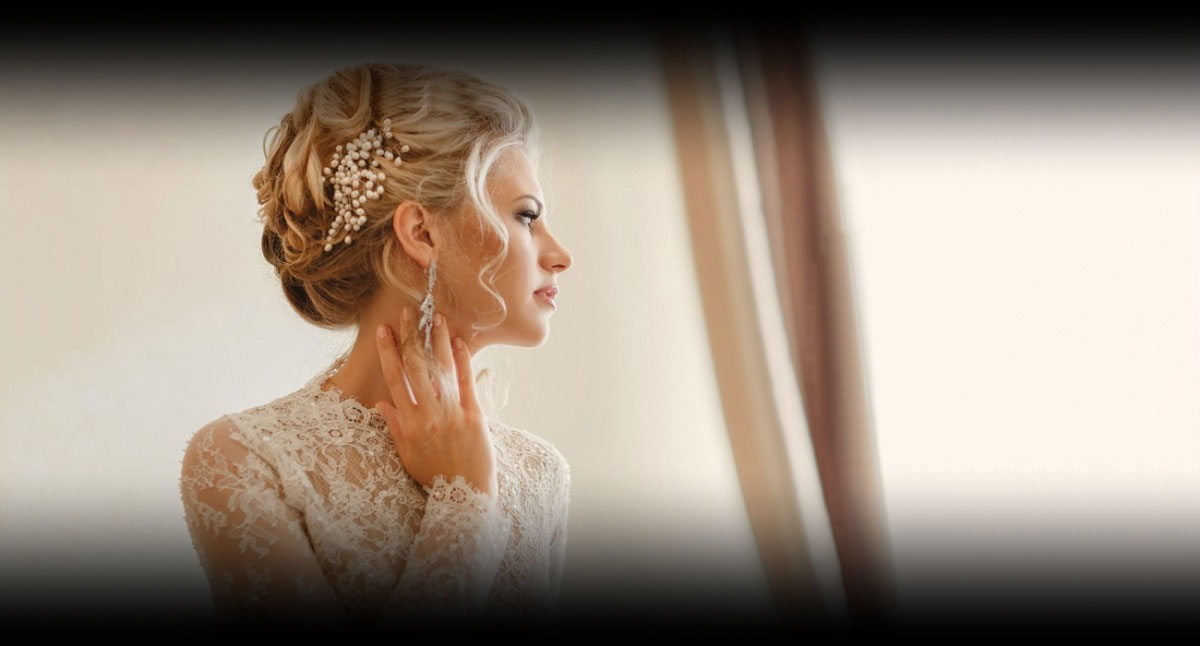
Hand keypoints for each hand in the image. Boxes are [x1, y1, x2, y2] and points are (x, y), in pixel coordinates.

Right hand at [374, 305, 497, 500]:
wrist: (465, 495)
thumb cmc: (435, 476)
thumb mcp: (408, 455)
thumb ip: (396, 427)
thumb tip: (382, 403)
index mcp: (410, 423)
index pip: (396, 380)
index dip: (389, 353)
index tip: (384, 331)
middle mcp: (429, 414)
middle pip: (417, 368)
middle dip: (411, 338)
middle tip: (408, 313)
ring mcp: (453, 414)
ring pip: (442, 371)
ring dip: (438, 342)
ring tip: (437, 318)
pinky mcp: (475, 416)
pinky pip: (467, 383)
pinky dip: (464, 362)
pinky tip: (460, 342)